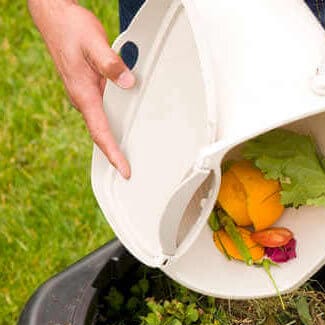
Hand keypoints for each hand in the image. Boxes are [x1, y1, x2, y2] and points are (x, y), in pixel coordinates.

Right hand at [28, 0, 134, 177]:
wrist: (55, 17)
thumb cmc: (71, 28)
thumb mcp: (94, 43)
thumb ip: (112, 64)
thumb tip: (129, 82)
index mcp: (83, 94)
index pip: (100, 132)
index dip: (113, 153)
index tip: (123, 169)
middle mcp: (83, 97)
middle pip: (102, 132)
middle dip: (115, 153)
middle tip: (130, 171)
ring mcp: (85, 93)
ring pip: (104, 119)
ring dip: (117, 135)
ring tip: (133, 153)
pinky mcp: (89, 87)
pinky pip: (105, 107)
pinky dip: (116, 117)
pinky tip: (128, 121)